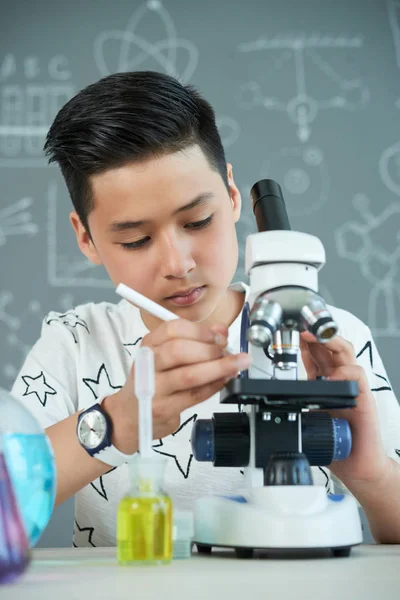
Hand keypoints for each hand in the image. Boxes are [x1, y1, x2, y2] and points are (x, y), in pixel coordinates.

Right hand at [106, 319, 250, 453]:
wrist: (128, 416)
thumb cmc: (151, 381)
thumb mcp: (164, 356)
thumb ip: (193, 341)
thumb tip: (221, 330)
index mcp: (148, 345)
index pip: (173, 329)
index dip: (201, 330)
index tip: (220, 335)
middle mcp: (147, 364)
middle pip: (179, 350)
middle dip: (210, 350)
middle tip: (227, 351)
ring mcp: (153, 388)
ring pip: (189, 375)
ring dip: (218, 368)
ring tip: (236, 364)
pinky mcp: (163, 408)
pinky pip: (195, 395)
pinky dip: (214, 386)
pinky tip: (225, 380)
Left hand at [300, 331, 390, 485]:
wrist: (356, 464)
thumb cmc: (334, 439)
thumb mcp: (306, 413)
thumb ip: (295, 398)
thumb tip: (269, 392)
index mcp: (324, 380)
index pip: (315, 351)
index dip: (303, 338)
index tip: (288, 328)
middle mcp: (339, 379)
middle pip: (329, 345)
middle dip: (314, 332)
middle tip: (298, 324)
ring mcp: (352, 386)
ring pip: (345, 352)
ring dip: (329, 341)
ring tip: (312, 336)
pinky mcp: (364, 397)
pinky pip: (356, 375)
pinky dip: (344, 372)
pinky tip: (331, 376)